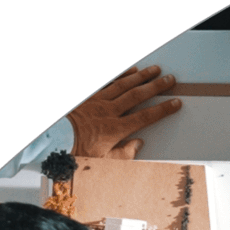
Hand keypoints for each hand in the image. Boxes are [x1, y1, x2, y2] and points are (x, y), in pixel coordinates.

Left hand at [68, 65, 182, 157]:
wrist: (53, 138)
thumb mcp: (102, 160)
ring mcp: (98, 100)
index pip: (145, 117)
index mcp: (116, 129)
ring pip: (124, 85)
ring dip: (141, 76)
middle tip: (170, 79)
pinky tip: (130, 69)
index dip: (162, 109)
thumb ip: (123, 154)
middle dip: (156, 86)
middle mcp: (109, 111)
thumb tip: (138, 144)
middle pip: (137, 95)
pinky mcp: (88, 95)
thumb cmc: (76, 150)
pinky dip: (120, 74)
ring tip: (154, 70)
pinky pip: (106, 81)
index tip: (175, 103)